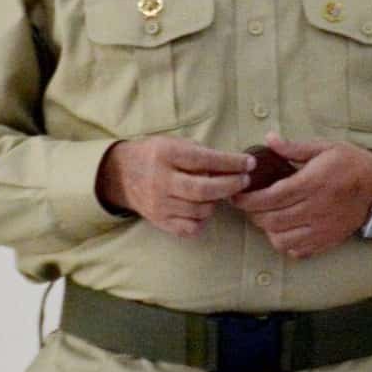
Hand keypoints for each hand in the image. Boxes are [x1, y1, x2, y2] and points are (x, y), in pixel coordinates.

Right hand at [97, 137, 253, 238]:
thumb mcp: (175, 143)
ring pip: (200, 210)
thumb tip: (235, 166)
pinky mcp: (160, 221)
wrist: (122, 174)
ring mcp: (159, 204)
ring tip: (217, 193)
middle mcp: (160, 181)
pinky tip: (202, 209)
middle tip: (244, 181)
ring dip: (216, 202)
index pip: (204, 160)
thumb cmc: (156, 155)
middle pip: (203, 190)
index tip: (249, 163)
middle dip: (230, 186)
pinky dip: (202, 220)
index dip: (230, 163)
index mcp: (166, 155)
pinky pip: (191, 228)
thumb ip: (201, 154)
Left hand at [229, 133, 371, 258]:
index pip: (271, 197)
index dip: (248, 199)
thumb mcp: (323, 147)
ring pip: (282, 239)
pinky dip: (285, 244)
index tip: (237, 196)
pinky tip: (286, 230)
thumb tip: (269, 138)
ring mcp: (322, 228)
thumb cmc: (349, 163)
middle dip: (253, 214)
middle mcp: (316, 208)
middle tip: (249, 205)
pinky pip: (298, 251)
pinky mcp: (328, 240)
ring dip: (268, 230)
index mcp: (312, 183)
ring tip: (267, 217)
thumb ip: (293, 147)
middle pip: (272, 220)